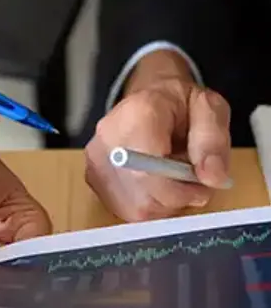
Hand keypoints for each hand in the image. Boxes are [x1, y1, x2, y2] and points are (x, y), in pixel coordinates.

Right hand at [85, 50, 230, 221]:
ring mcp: (96, 161)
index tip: (200, 186)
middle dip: (176, 199)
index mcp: (136, 115)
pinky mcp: (93, 178)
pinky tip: (156, 184)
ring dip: (164, 204)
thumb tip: (212, 177)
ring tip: (172, 178)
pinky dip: (148, 205)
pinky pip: (126, 211)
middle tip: (192, 180)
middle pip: (143, 198)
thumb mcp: (210, 110)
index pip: (147, 173)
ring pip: (135, 210)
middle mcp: (107, 139)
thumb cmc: (180, 104)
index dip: (179, 191)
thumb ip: (213, 142)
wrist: (150, 97)